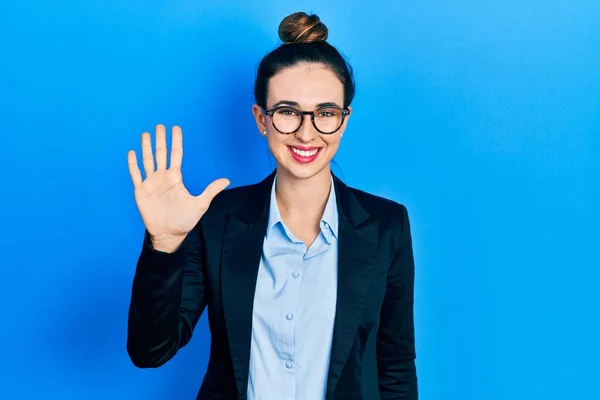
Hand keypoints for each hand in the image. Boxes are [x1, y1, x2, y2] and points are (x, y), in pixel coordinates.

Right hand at [127, 124, 229, 248]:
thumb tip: (227, 180)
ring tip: (144, 134)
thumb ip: (211, 190)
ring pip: (147, 160)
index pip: (176, 155)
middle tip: (159, 125)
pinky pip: (136, 174)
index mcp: (176, 178)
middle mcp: (163, 177)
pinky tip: (132, 152)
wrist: (169, 234)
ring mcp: (151, 183)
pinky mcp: (141, 191)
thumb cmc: (184, 220)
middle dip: (160, 139)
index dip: (176, 141)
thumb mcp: (200, 204)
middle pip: (161, 153)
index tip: (176, 128)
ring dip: (146, 147)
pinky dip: (133, 164)